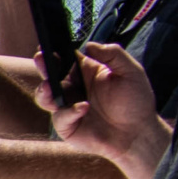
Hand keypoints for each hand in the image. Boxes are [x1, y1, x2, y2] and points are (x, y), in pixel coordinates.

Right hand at [52, 41, 173, 178]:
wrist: (137, 133)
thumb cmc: (136, 102)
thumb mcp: (131, 72)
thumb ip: (113, 54)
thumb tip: (89, 45)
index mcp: (86, 73)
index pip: (66, 58)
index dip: (56, 51)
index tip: (49, 45)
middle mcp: (73, 88)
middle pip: (51, 74)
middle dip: (43, 65)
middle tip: (41, 58)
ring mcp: (67, 107)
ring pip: (45, 96)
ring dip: (44, 91)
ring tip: (49, 87)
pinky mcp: (66, 125)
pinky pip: (60, 117)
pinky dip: (70, 112)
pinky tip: (84, 108)